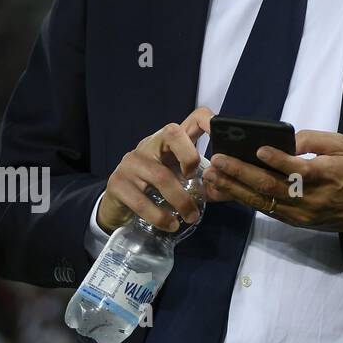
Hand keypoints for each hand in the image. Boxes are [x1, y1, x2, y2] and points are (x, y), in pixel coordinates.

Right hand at [98, 107, 212, 232]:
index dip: (209, 122)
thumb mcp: (180, 180)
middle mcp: (149, 144)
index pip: (193, 117)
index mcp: (169, 140)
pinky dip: (160, 216)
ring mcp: (130, 162)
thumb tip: (226, 186)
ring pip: (161, 175)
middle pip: (173, 133)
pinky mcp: (116, 184)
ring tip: (191, 217)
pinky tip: (171, 224)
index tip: (224, 137)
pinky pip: (141, 201)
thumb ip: (202, 181)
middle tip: (197, 182)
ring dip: (181, 201)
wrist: (118, 207)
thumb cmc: (156, 190)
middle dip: (190, 157)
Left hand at [203, 130, 342, 232]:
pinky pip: (264, 209)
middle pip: (272, 186)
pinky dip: (242, 199)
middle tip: (219, 161)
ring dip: (234, 188)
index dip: (278, 160)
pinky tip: (225, 190)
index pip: (299, 169)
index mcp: (325, 175)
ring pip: (262, 201)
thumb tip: (286, 141)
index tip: (259, 149)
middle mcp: (309, 196)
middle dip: (242, 173)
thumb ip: (315, 140)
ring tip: (212, 176)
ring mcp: (298, 212)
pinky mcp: (292, 221)